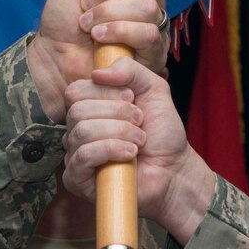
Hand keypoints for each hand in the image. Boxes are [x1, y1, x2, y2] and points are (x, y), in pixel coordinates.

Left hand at [28, 0, 170, 119]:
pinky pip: (148, 34)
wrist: (53, 54)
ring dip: (108, 13)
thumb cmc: (63, 17)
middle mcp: (151, 5)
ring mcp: (154, 31)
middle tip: (86, 6)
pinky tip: (98, 37)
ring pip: (148, 8)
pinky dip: (117, 31)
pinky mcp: (151, 56)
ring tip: (89, 25)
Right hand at [63, 56, 214, 242]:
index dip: (106, 92)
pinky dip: (112, 150)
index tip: (132, 99)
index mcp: (88, 109)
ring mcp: (74, 156)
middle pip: (78, 110)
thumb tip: (98, 72)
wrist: (174, 169)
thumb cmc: (162, 133)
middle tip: (140, 123)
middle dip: (118, 114)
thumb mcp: (153, 89)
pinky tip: (131, 154)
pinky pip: (84, 156)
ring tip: (139, 141)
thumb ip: (130, 69)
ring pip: (83, 131)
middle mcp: (76, 131)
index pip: (75, 91)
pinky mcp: (77, 179)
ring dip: (120, 132)